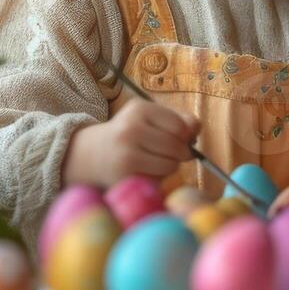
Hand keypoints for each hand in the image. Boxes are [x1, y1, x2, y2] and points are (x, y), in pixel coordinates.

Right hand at [63, 99, 199, 185]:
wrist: (92, 153)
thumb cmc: (130, 133)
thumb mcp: (150, 117)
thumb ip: (179, 119)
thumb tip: (196, 129)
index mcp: (140, 109)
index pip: (181, 126)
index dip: (186, 136)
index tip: (180, 138)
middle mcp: (131, 129)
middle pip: (178, 147)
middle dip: (181, 153)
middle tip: (170, 153)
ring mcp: (127, 154)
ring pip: (171, 166)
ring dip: (171, 167)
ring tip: (157, 162)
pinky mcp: (125, 176)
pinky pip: (158, 180)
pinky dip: (159, 178)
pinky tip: (146, 171)